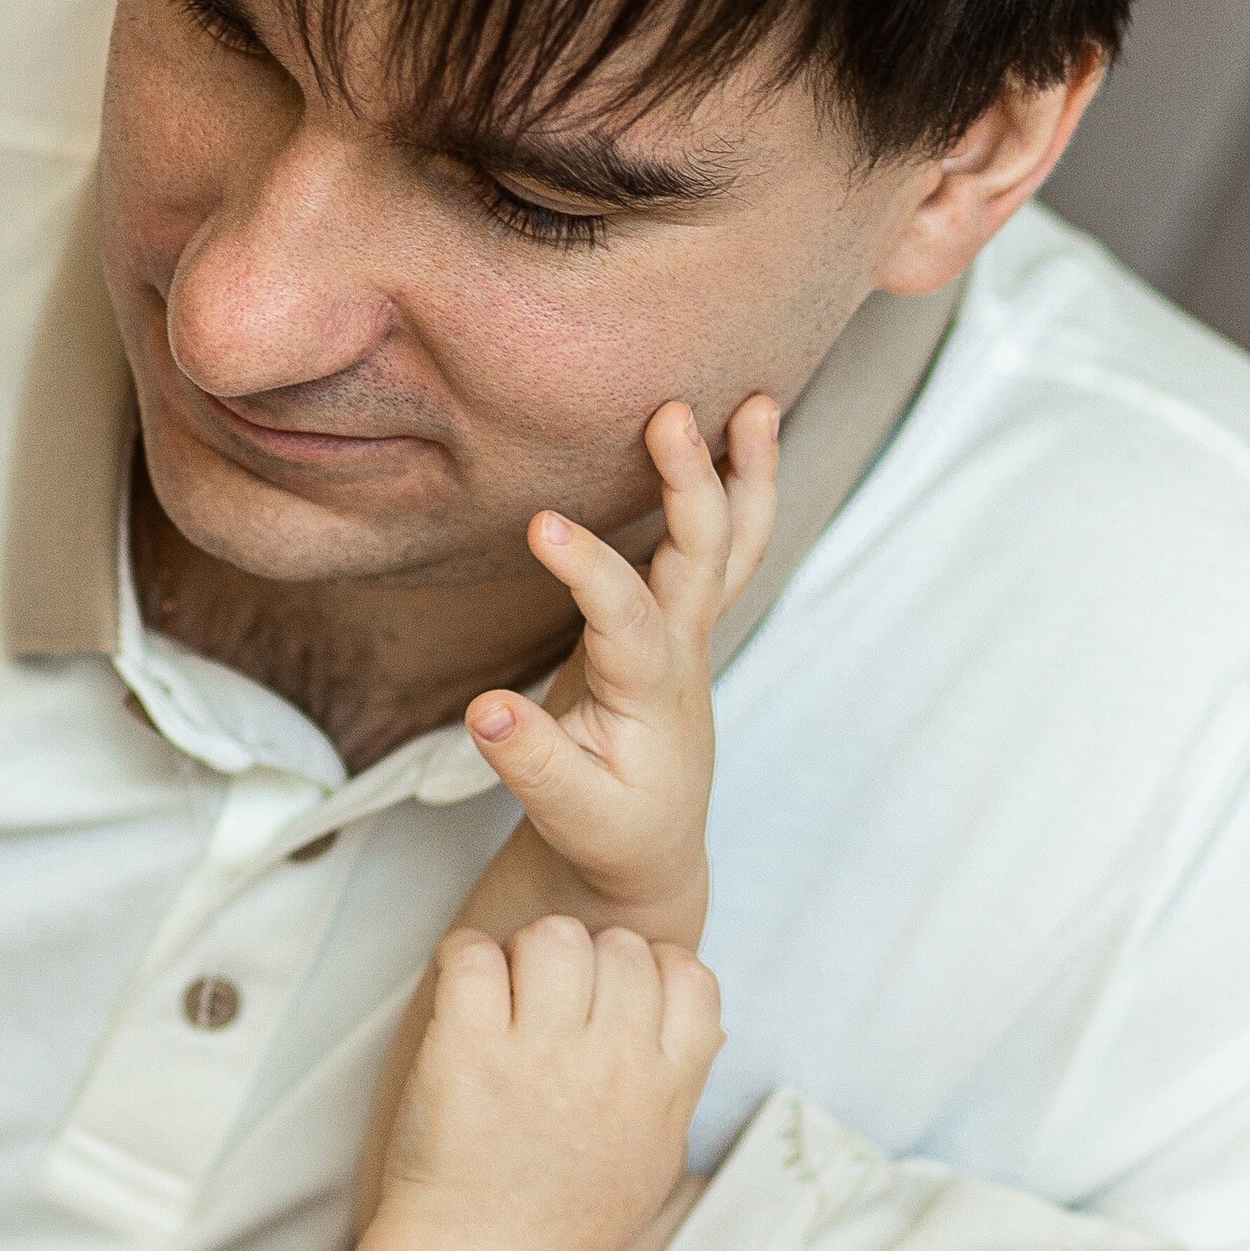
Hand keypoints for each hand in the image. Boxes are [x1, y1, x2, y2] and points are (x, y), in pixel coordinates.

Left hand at [380, 912, 721, 1250]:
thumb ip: (678, 1088)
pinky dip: (463, 958)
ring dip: (526, 953)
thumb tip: (705, 1028)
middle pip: (620, 945)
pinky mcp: (466, 1051)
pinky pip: (472, 953)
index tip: (614, 997)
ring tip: (507, 995)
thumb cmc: (565, 1221)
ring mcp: (539, 1056)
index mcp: (662, 1088)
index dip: (652, 968)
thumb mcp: (652, 1161)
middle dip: (586, 958)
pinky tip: (463, 996)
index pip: (690, 974)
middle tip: (550, 1000)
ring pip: (553, 935)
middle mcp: (611, 1065)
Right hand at [465, 394, 777, 938]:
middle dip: (694, 482)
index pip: (626, 617)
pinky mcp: (678, 622)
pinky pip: (721, 548)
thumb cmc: (608, 827)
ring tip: (762, 402)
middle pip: (707, 557)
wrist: (649, 848)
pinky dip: (737, 490)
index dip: (589, 568)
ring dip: (748, 473)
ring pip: (735, 545)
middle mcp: (683, 651)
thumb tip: (486, 709)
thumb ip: (531, 762)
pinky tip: (733, 436)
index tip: (542, 523)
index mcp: (653, 693)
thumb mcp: (567, 815)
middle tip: (673, 412)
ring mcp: (689, 632)